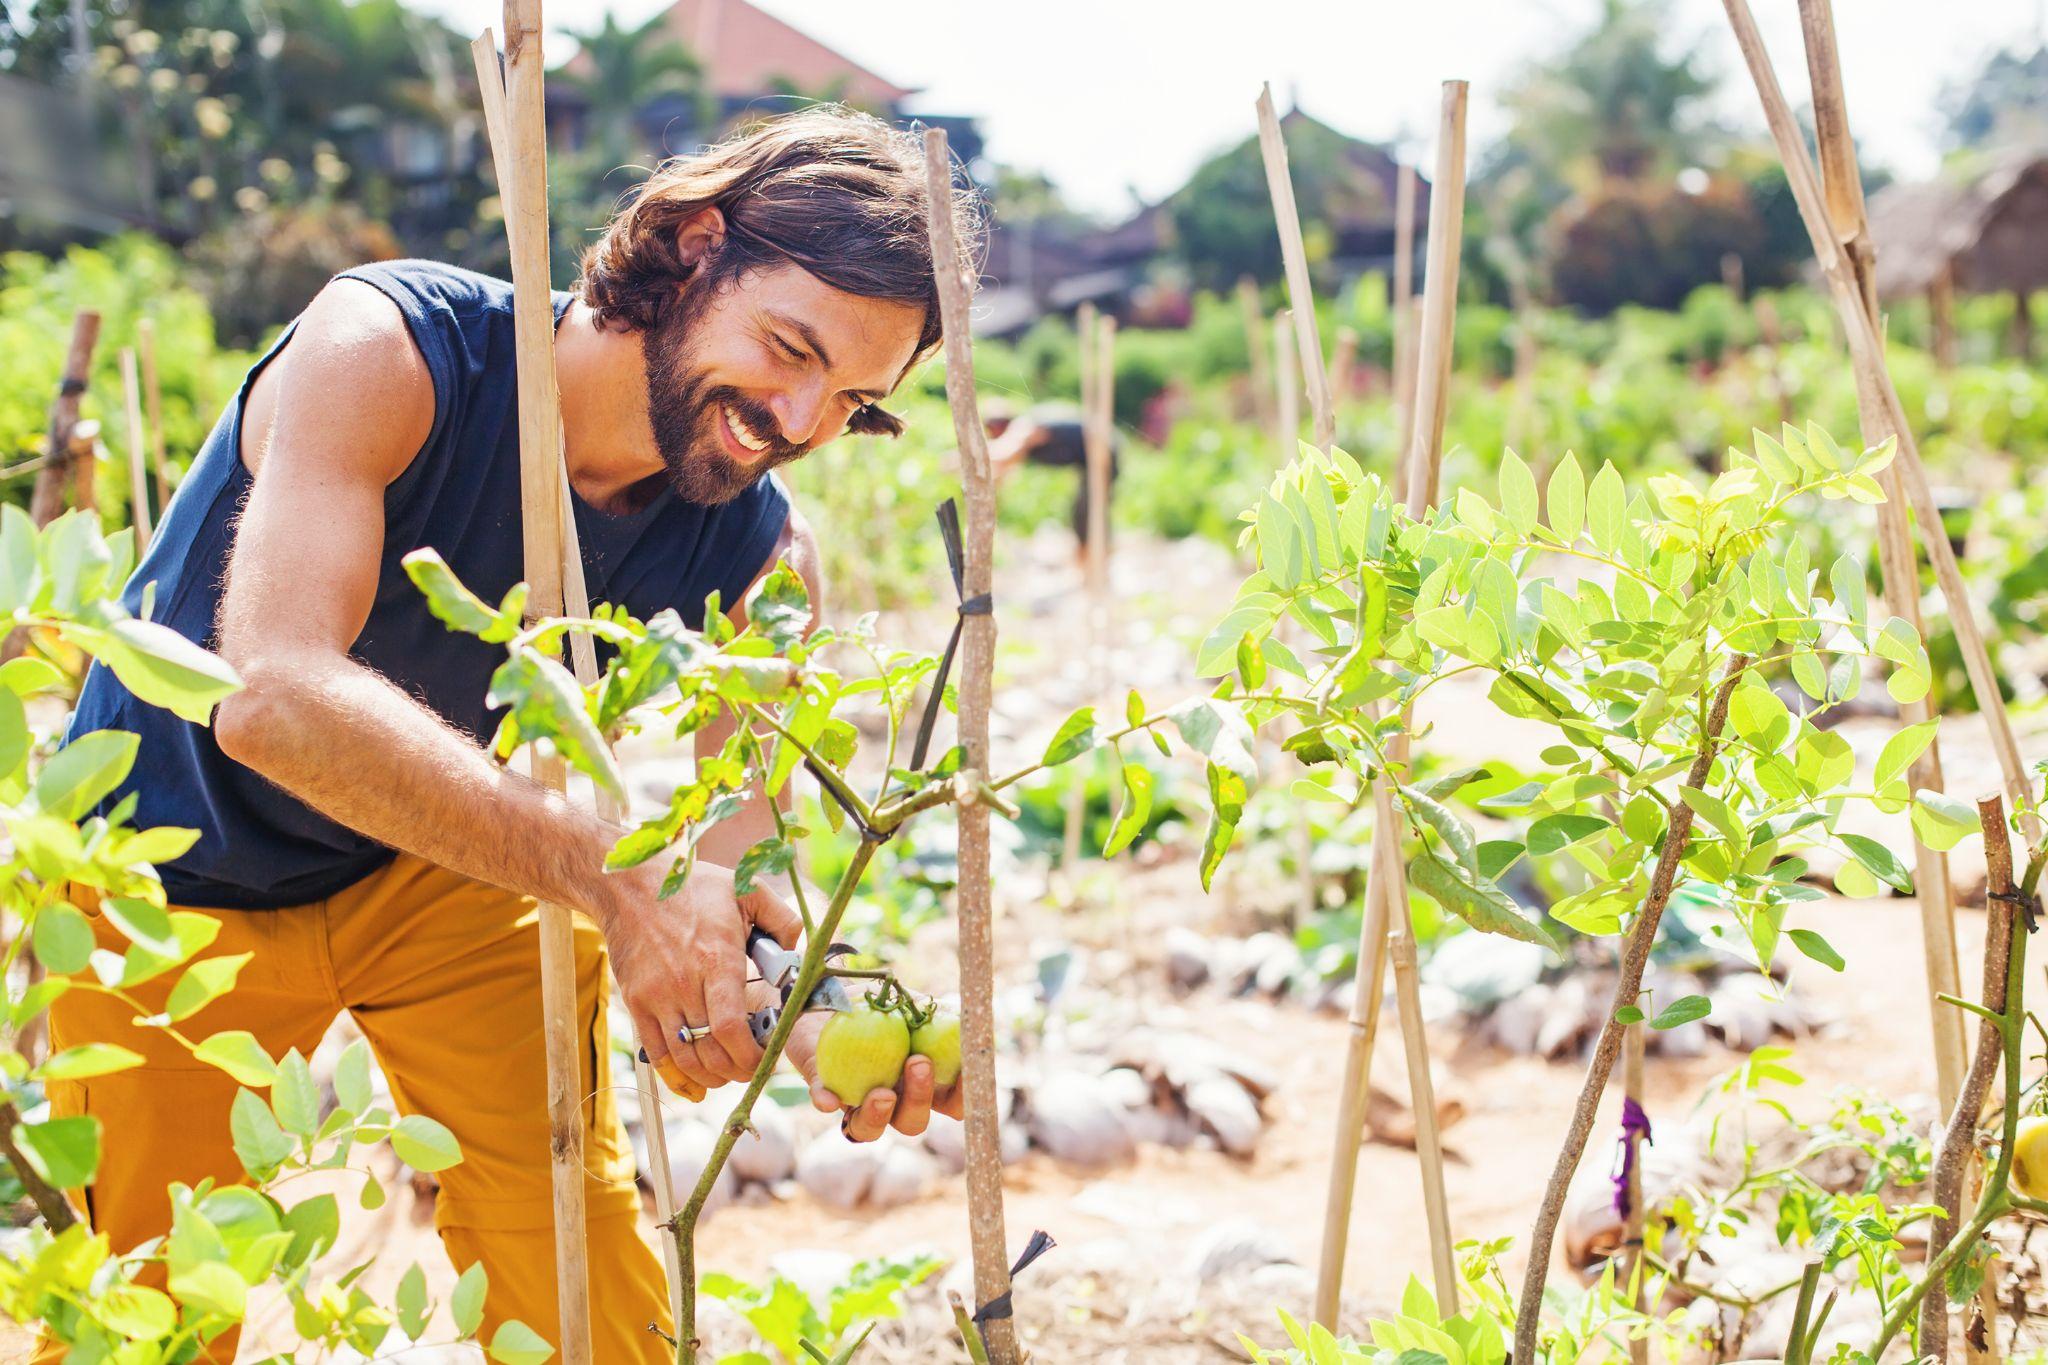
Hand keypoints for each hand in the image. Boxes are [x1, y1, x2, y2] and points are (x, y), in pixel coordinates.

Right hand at [601, 861, 800, 1094]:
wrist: (629, 885)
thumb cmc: (692, 887)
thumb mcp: (747, 888)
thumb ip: (782, 919)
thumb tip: (796, 951)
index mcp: (716, 960)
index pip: (731, 1028)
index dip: (750, 1055)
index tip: (765, 1058)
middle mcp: (684, 984)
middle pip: (711, 1050)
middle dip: (737, 1069)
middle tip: (752, 1068)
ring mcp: (656, 997)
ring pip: (685, 1058)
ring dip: (710, 1076)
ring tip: (728, 1073)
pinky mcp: (636, 1003)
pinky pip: (656, 1053)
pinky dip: (676, 1077)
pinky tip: (695, 1086)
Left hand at [785, 1011, 964, 1141]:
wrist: (835, 994)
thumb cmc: (883, 1003)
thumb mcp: (912, 1003)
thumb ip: (935, 1014)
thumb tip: (962, 1016)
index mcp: (922, 1085)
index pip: (951, 1105)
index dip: (962, 1097)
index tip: (965, 1070)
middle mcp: (893, 1102)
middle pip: (912, 1122)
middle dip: (920, 1098)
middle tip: (918, 1062)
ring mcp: (857, 1102)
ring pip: (868, 1129)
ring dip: (878, 1115)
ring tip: (882, 1093)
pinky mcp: (824, 1091)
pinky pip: (825, 1103)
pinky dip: (826, 1101)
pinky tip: (828, 1097)